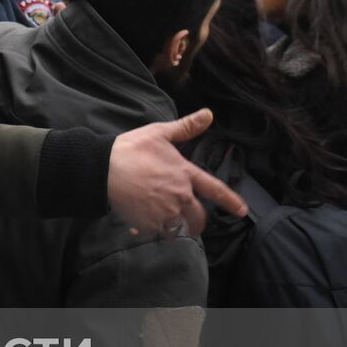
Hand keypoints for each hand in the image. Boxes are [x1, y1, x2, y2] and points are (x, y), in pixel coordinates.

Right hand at [107, 109, 246, 237]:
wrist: (104, 169)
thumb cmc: (131, 149)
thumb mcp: (159, 133)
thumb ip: (185, 127)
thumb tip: (209, 113)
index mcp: (185, 174)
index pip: (214, 189)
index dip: (231, 201)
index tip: (242, 212)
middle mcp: (180, 196)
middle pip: (197, 217)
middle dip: (196, 223)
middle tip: (191, 225)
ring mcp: (165, 211)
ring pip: (177, 228)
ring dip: (172, 228)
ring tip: (162, 225)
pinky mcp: (148, 223)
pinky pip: (154, 232)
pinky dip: (148, 230)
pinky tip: (137, 225)